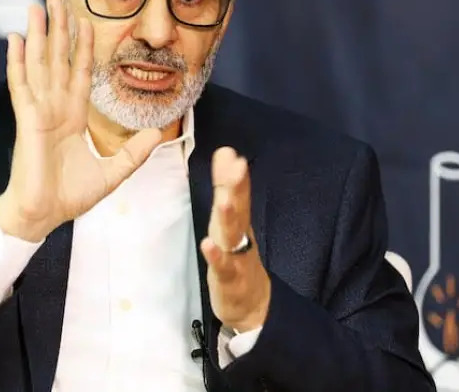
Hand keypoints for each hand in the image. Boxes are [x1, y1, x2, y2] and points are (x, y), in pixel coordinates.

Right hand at [0, 0, 161, 241]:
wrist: (44, 216)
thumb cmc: (70, 196)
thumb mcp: (113, 172)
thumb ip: (135, 152)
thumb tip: (158, 132)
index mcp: (73, 115)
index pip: (79, 70)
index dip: (82, 44)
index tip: (86, 18)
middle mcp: (55, 107)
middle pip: (58, 57)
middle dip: (58, 26)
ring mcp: (39, 111)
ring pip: (40, 63)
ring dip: (38, 34)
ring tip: (38, 5)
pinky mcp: (28, 120)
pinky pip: (21, 85)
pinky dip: (18, 61)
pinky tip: (15, 38)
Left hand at [201, 147, 271, 332]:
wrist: (251, 306)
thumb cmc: (235, 260)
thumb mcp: (230, 224)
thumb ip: (227, 191)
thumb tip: (225, 154)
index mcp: (237, 222)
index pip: (236, 194)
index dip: (233, 174)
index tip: (228, 152)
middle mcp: (239, 236)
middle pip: (238, 209)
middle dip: (236, 187)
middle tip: (237, 164)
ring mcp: (235, 257)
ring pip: (232, 236)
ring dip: (229, 217)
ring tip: (224, 199)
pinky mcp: (228, 279)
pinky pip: (222, 267)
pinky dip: (215, 256)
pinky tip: (207, 245)